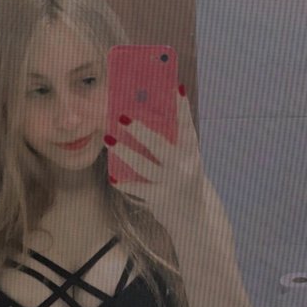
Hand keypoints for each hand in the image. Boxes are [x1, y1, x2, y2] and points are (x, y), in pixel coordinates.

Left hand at [103, 85, 203, 230]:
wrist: (198, 219)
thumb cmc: (185, 181)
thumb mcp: (184, 161)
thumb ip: (170, 145)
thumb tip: (141, 120)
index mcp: (191, 152)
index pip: (186, 126)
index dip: (181, 107)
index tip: (174, 87)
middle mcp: (183, 166)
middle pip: (158, 144)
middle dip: (139, 130)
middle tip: (122, 117)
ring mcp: (171, 183)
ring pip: (142, 165)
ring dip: (123, 151)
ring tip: (108, 139)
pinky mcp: (160, 199)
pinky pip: (137, 188)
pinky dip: (125, 183)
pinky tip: (114, 178)